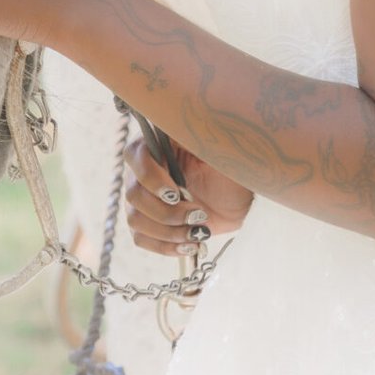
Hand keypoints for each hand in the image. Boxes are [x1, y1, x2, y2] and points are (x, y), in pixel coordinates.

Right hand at [124, 138, 253, 254]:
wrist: (241, 195)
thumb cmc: (232, 165)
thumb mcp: (221, 147)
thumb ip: (200, 136)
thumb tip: (184, 127)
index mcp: (160, 144)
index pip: (135, 155)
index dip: (150, 177)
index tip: (175, 193)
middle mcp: (146, 171)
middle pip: (133, 195)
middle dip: (166, 212)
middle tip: (198, 214)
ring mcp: (146, 199)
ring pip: (136, 220)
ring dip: (168, 232)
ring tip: (198, 233)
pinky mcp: (152, 223)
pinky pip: (142, 239)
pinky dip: (166, 247)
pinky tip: (191, 245)